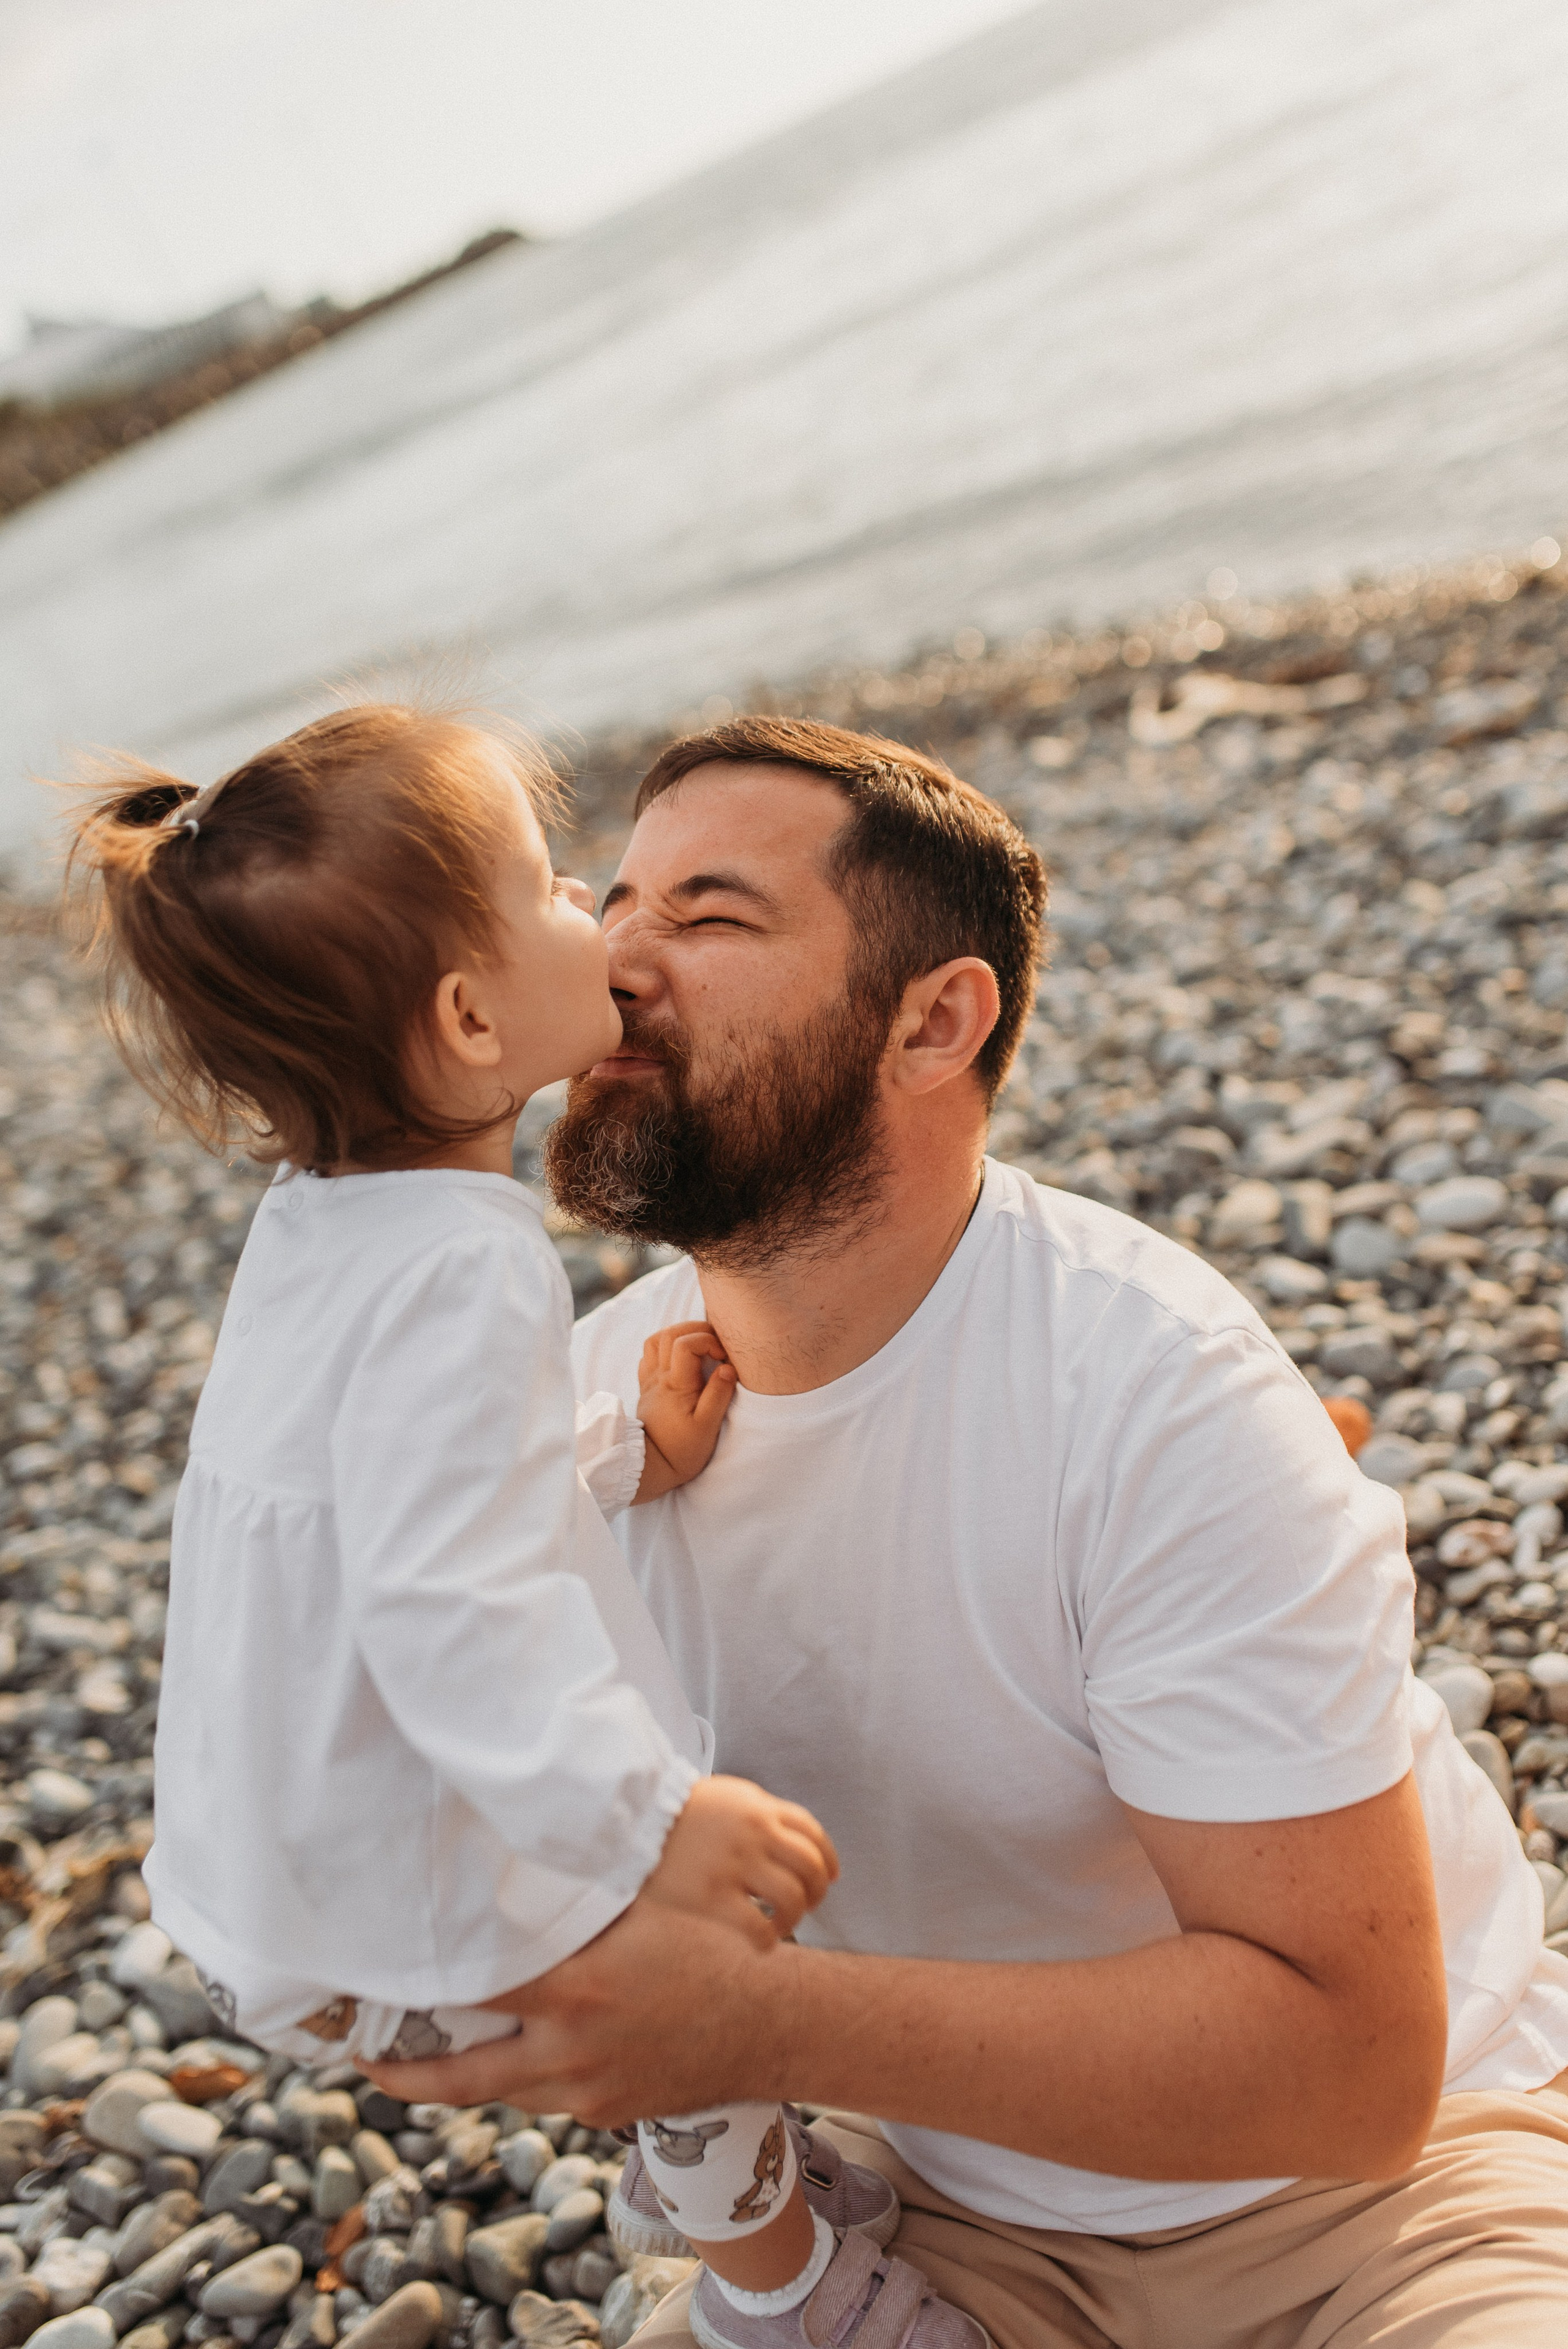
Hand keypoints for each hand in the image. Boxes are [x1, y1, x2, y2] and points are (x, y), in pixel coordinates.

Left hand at [364, 1896, 801, 2124]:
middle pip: (461, 2080)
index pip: (472, 1989)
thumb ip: (580, 1900)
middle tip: (366, 2064)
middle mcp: (569, 2051)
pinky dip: (529, 2075)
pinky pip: (550, 2097)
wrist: (772, 2026)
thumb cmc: (711, 1950)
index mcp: (574, 1990)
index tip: (374, 1986)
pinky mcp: (605, 2113)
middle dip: (406, 2077)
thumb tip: (525, 1864)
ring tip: (430, 2058)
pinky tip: (526, 2049)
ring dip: (470, 2075)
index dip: (418, 1985)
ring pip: (506, 2090)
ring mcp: (586, 2092)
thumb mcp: (642, 1911)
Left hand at [634, 1322, 736, 1499]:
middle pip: (670, 1333)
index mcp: (676, 1384)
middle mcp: (659, 1377)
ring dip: (679, 1335)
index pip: (686, 1344)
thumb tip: (728, 1368)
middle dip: (696, 1329)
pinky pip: (649, 1356)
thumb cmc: (681, 1450)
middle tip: (716, 1342)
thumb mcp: (707, 1427)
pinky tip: (680, 1359)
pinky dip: (665, 1348)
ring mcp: (650, 1380)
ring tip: (699, 1345)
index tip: (723, 1356)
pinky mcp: (646, 1387)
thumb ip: (718, 1395)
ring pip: (656, 1340)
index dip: (708, 1340)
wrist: (650, 1467)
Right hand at [645, 1775, 838, 1945]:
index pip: (812, 1832)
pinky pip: (758, 1926)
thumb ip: (760, 1814)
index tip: (830, 1876)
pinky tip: (763, 1941)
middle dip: (818, 1891)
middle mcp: (754, 1833)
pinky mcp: (712, 1897)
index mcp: (759, 1806)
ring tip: (783, 1924)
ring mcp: (735, 1865)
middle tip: (808, 1905)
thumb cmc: (678, 1813)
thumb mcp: (726, 1797)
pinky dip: (769, 1939)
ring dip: (796, 1917)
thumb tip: (794, 1841)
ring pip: (792, 1898)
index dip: (828, 1858)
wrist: (632, 1822)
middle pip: (811, 1867)